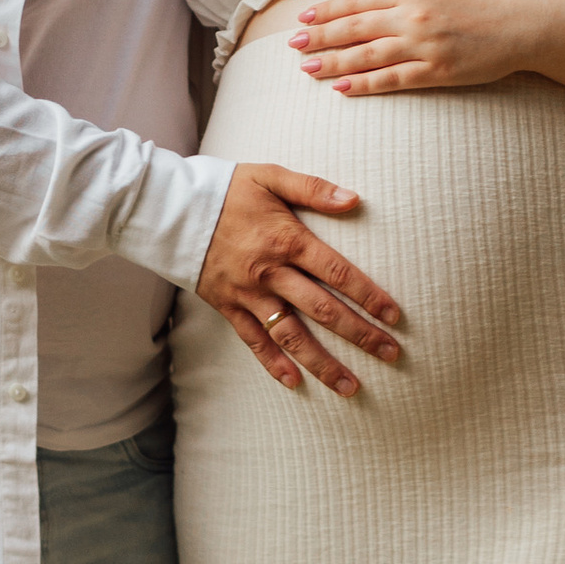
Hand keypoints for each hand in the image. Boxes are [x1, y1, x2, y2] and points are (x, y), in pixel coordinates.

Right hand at [196, 165, 404, 394]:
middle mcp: (270, 273)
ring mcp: (249, 295)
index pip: (337, 273)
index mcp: (286, 240)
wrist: (170, 210)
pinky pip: (254, 341)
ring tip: (351, 386)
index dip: (368, 295)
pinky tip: (296, 383)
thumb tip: (354, 199)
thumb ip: (313, 188)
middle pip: (323, 310)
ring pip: (292, 336)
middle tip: (391, 354)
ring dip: (323, 363)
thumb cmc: (226, 190)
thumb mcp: (270, 176)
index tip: (394, 316)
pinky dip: (273, 364)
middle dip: (360, 335)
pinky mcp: (228, 308)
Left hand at [294, 0, 549, 96]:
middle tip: (293, 46)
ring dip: (333, 63)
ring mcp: (424, 47)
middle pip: (355, 28)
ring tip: (307, 68)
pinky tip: (342, 89)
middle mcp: (413, 16)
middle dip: (320, 37)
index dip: (329, 10)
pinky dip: (365, 85)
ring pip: (367, 56)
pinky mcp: (437, 73)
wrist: (528, 22)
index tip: (306, 18)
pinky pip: (392, 80)